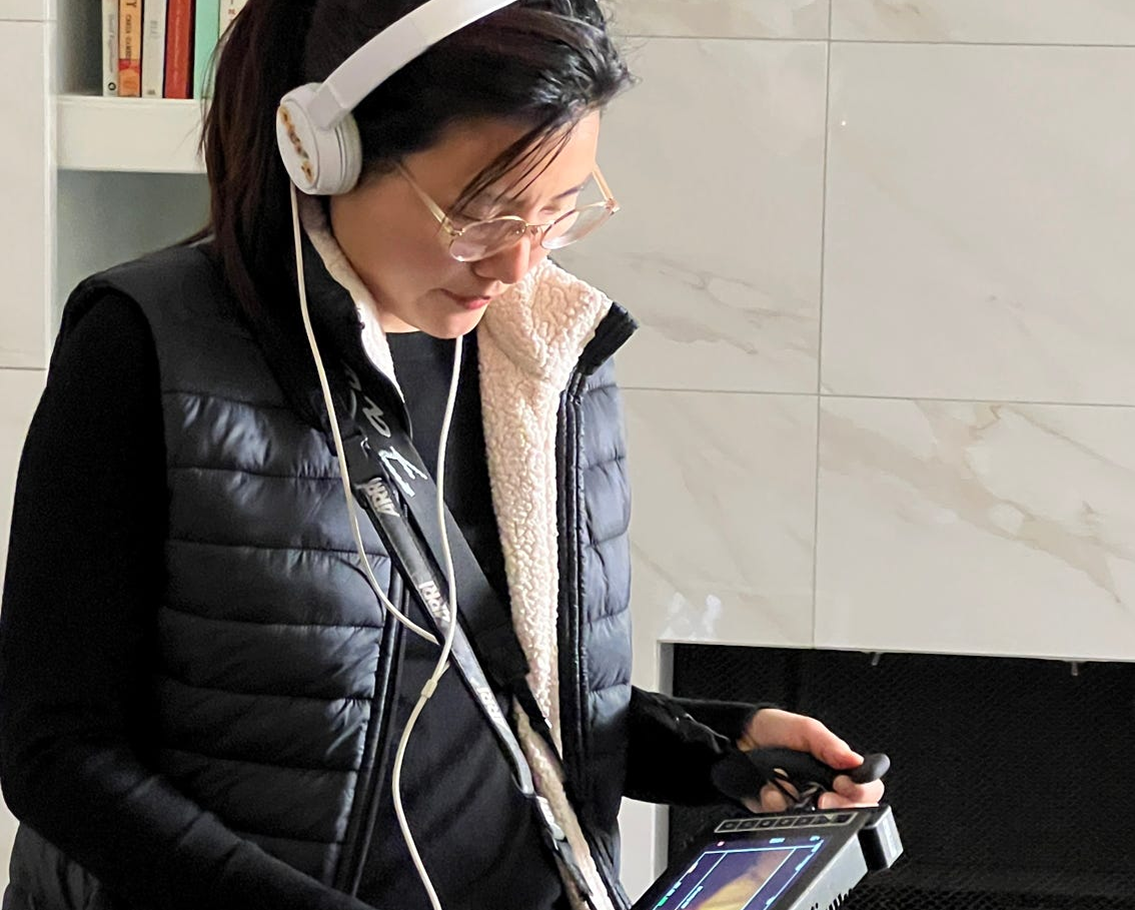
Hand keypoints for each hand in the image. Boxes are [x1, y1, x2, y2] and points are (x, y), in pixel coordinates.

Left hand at [737, 708, 884, 812]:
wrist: (736, 739)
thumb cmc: (774, 730)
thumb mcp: (803, 728)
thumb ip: (828, 744)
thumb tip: (854, 761)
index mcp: (837, 768)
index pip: (867, 788)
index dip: (862, 791)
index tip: (844, 785)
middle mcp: (825, 789)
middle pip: (850, 811)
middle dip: (839, 808)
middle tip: (823, 799)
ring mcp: (804, 804)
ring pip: (820, 822)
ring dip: (805, 808)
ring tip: (789, 791)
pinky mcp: (782, 815)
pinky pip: (788, 823)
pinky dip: (778, 808)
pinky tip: (770, 792)